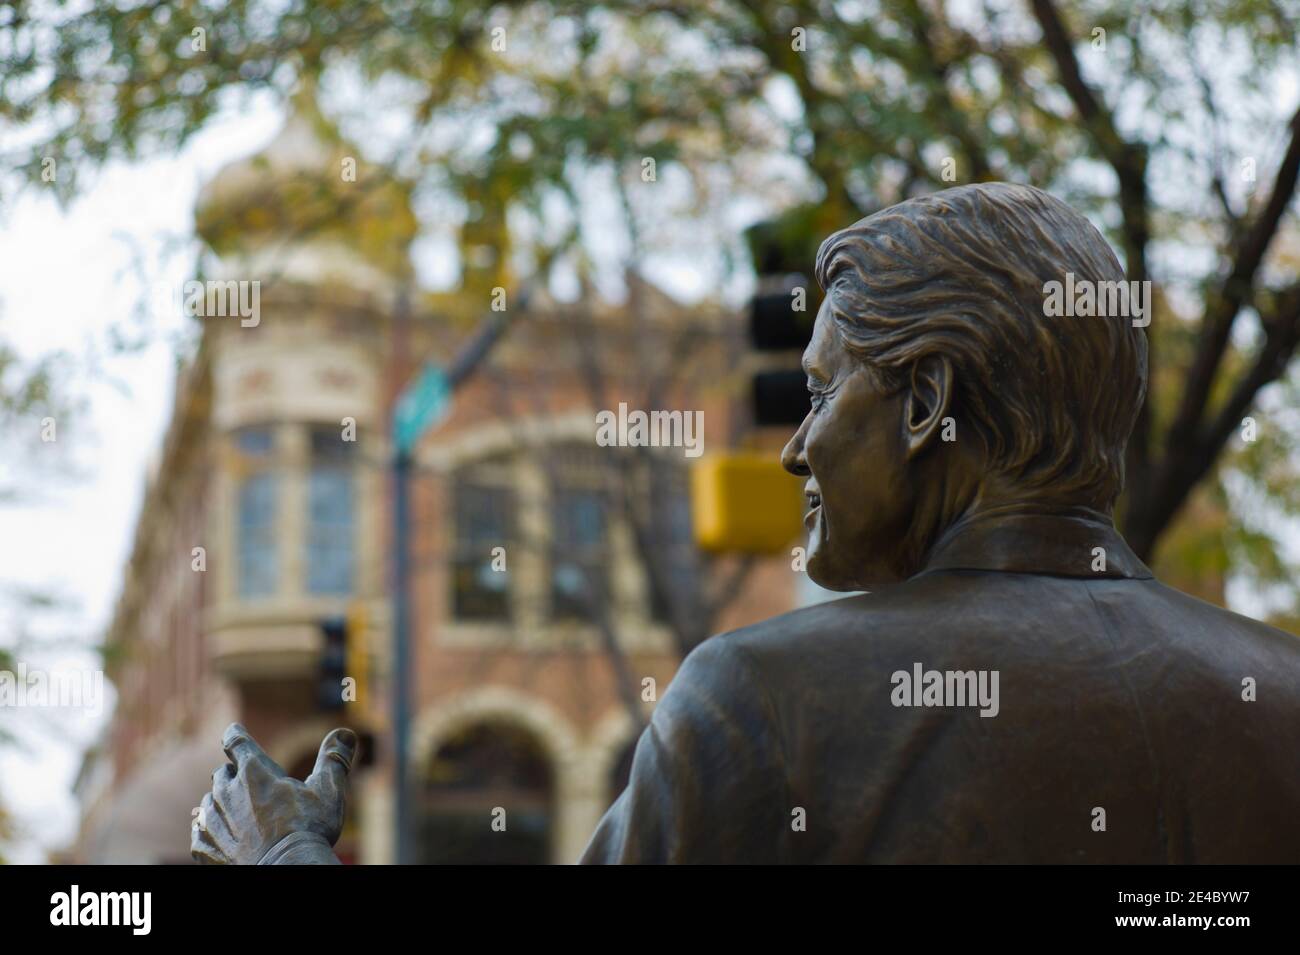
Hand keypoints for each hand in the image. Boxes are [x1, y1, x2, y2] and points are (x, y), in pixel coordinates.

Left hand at [191, 722, 356, 864]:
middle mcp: (227, 791)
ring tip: (238, 813)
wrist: (286, 869)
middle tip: (249, 784)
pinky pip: (199, 832)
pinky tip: (223, 835)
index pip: (235, 740)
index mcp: (254, 770)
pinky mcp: (204, 847)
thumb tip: (345, 732)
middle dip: (234, 775)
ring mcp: (212, 820)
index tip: (234, 732)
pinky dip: (210, 831)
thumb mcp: (328, 790)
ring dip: (222, 804)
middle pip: (222, 773)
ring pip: (209, 802)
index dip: (235, 734)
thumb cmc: (308, 829)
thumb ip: (334, 759)